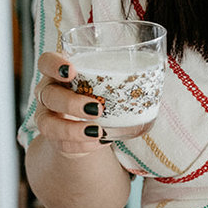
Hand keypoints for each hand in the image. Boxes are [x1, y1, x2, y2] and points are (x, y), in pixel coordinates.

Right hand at [33, 52, 153, 154]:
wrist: (87, 127)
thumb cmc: (100, 94)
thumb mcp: (108, 80)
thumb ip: (126, 70)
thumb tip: (161, 64)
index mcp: (59, 72)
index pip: (45, 61)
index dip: (54, 65)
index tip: (72, 71)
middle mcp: (48, 93)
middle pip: (47, 95)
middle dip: (70, 103)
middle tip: (97, 108)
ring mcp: (47, 118)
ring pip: (48, 125)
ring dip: (72, 130)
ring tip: (98, 131)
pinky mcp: (55, 140)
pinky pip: (62, 145)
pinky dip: (81, 145)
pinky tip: (99, 142)